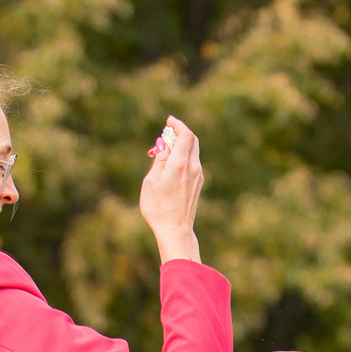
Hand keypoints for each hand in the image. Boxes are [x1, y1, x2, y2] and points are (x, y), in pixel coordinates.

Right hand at [138, 115, 203, 263]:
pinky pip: (192, 162)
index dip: (178, 124)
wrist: (175, 230)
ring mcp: (198, 176)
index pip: (185, 134)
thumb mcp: (152, 181)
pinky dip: (183, 156)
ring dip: (180, 146)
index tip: (169, 121)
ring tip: (163, 152)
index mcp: (181, 163)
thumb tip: (163, 143)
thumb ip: (159, 159)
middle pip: (192, 140)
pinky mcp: (198, 184)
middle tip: (164, 135)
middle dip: (179, 133)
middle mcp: (193, 167)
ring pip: (193, 151)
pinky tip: (171, 165)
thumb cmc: (159, 208)